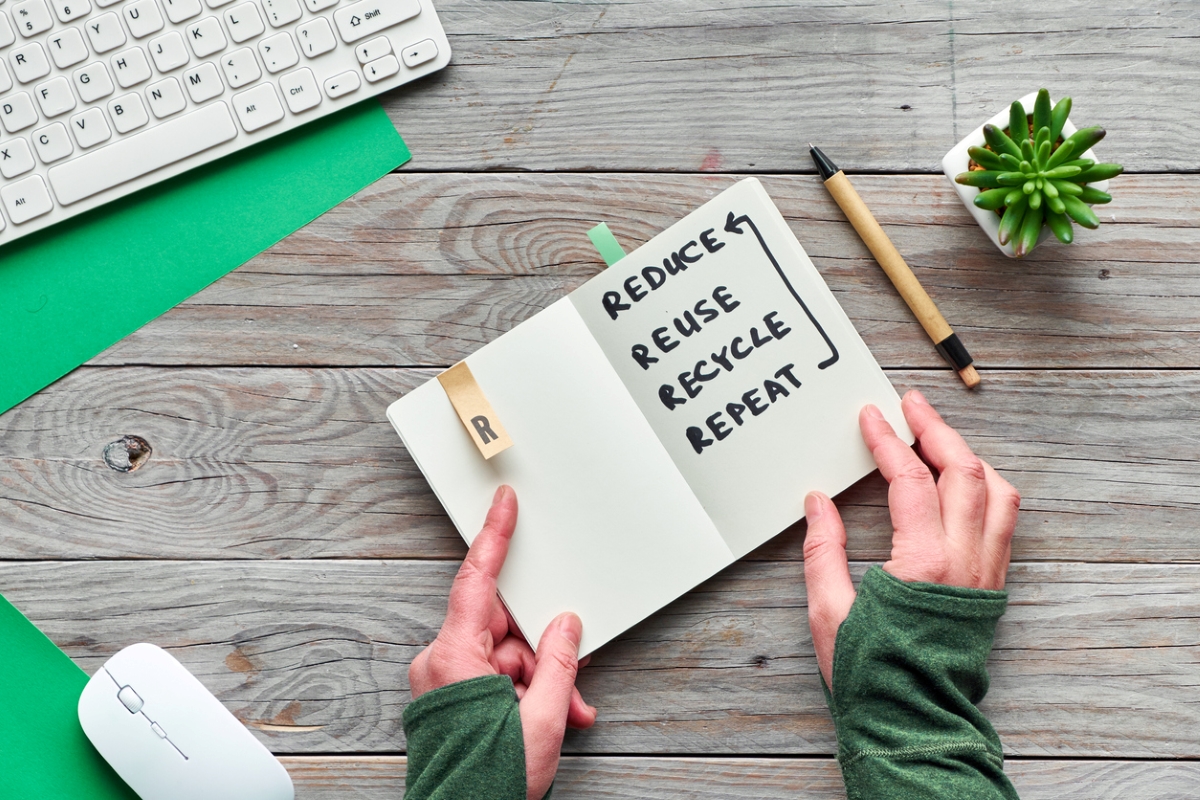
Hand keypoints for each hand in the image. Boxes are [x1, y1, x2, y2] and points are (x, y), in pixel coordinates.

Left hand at [409, 485, 596, 799]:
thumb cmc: (486, 783)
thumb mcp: (540, 720)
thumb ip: (557, 665)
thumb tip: (565, 627)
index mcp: (453, 657)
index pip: (476, 581)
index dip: (494, 537)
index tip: (502, 504)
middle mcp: (441, 663)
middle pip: (503, 629)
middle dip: (542, 653)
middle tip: (570, 682)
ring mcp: (444, 683)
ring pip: (505, 657)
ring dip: (540, 682)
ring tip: (565, 715)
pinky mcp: (450, 700)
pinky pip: (493, 678)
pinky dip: (524, 695)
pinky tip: (551, 718)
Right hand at [803, 390, 1020, 686]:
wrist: (912, 723)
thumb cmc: (870, 675)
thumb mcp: (828, 611)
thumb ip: (823, 550)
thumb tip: (818, 503)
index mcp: (924, 565)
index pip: (912, 481)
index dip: (889, 442)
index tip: (871, 417)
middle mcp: (965, 563)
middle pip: (966, 472)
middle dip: (938, 430)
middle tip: (911, 404)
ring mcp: (985, 574)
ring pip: (998, 493)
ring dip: (969, 456)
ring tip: (939, 437)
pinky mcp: (992, 588)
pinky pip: (1003, 522)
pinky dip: (986, 488)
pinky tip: (963, 483)